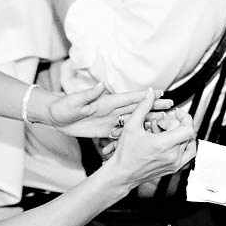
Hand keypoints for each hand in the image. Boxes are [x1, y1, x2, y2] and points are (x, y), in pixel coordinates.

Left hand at [49, 83, 173, 138]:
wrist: (54, 116)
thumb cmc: (62, 107)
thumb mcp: (74, 101)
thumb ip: (88, 95)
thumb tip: (100, 86)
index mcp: (106, 102)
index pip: (129, 98)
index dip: (145, 96)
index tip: (161, 93)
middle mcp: (110, 110)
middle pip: (137, 108)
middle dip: (154, 107)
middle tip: (172, 107)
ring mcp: (109, 119)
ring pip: (133, 121)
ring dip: (148, 120)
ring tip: (165, 122)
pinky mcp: (104, 129)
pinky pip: (122, 133)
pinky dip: (133, 134)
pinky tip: (144, 138)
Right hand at [106, 89, 196, 188]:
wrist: (122, 173)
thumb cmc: (125, 153)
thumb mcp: (131, 126)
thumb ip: (143, 106)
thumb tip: (150, 93)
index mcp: (163, 145)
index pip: (188, 129)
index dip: (184, 117)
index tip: (175, 113)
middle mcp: (172, 156)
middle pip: (187, 133)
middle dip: (175, 124)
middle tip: (160, 125)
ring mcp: (174, 164)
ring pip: (189, 143)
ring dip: (180, 135)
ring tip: (166, 133)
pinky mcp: (174, 169)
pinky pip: (188, 154)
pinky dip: (184, 145)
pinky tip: (172, 141)